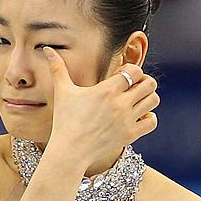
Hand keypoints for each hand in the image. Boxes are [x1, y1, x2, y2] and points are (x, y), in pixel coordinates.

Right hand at [41, 46, 159, 165]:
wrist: (70, 151)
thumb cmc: (65, 121)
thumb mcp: (62, 92)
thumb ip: (57, 68)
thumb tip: (46, 49)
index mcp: (107, 90)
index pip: (135, 70)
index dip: (132, 70)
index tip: (122, 77)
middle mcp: (120, 103)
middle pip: (149, 83)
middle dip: (144, 82)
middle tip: (134, 87)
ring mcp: (127, 120)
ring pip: (153, 100)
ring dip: (148, 98)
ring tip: (136, 101)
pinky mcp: (130, 135)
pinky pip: (152, 122)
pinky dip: (149, 117)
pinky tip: (138, 117)